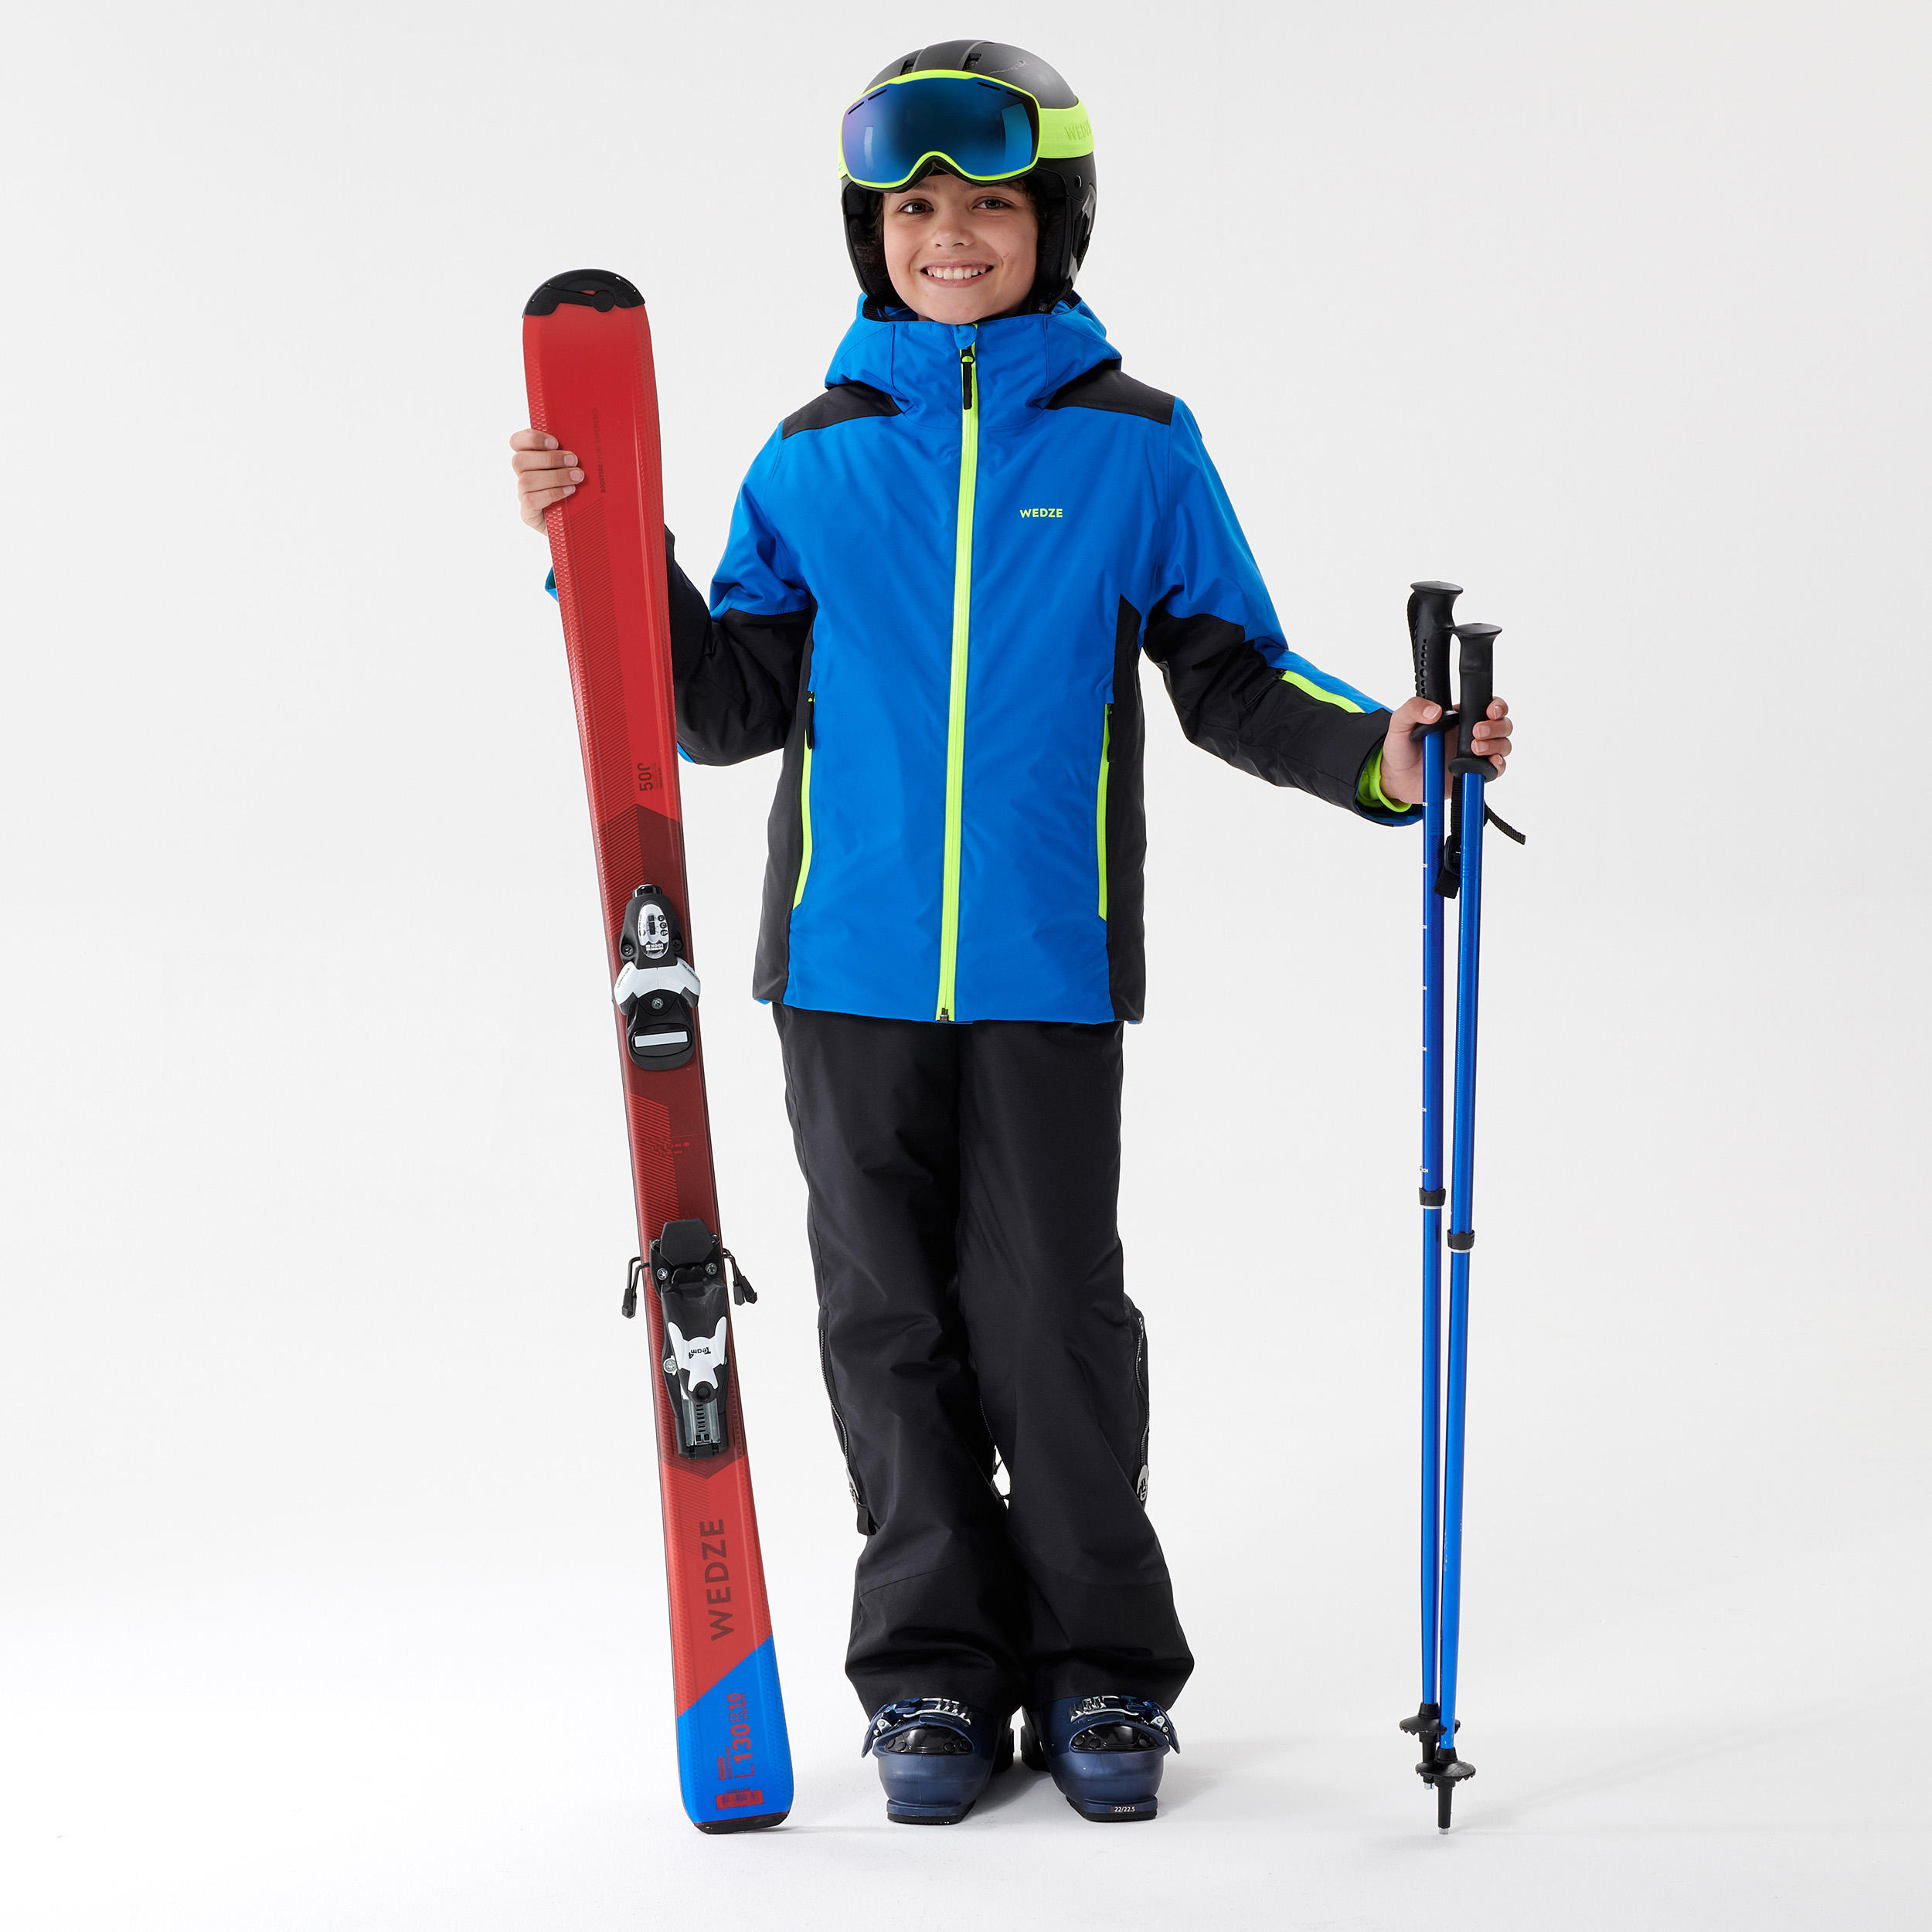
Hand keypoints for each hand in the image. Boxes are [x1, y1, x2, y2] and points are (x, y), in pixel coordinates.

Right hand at [510, 427, 583, 530]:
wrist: (583, 524)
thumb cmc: (581, 492)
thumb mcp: (575, 469)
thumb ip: (570, 455)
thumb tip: (584, 440)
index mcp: (530, 460)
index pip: (516, 442)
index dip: (531, 438)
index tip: (555, 442)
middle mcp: (523, 476)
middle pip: (519, 460)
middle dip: (549, 458)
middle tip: (573, 460)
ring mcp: (523, 495)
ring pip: (526, 480)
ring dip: (554, 476)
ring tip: (577, 477)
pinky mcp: (528, 514)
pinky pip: (531, 500)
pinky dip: (552, 493)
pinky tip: (569, 491)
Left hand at [1377, 695, 1513, 805]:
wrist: (1396, 779)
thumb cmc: (1401, 748)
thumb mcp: (1399, 724)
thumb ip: (1412, 709)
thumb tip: (1434, 711)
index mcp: (1459, 718)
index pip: (1488, 704)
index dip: (1496, 706)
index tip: (1490, 711)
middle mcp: (1471, 734)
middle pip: (1503, 725)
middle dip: (1497, 726)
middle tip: (1477, 732)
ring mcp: (1475, 755)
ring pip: (1503, 745)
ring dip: (1497, 745)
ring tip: (1475, 748)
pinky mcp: (1473, 774)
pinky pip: (1496, 770)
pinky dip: (1498, 766)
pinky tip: (1490, 763)